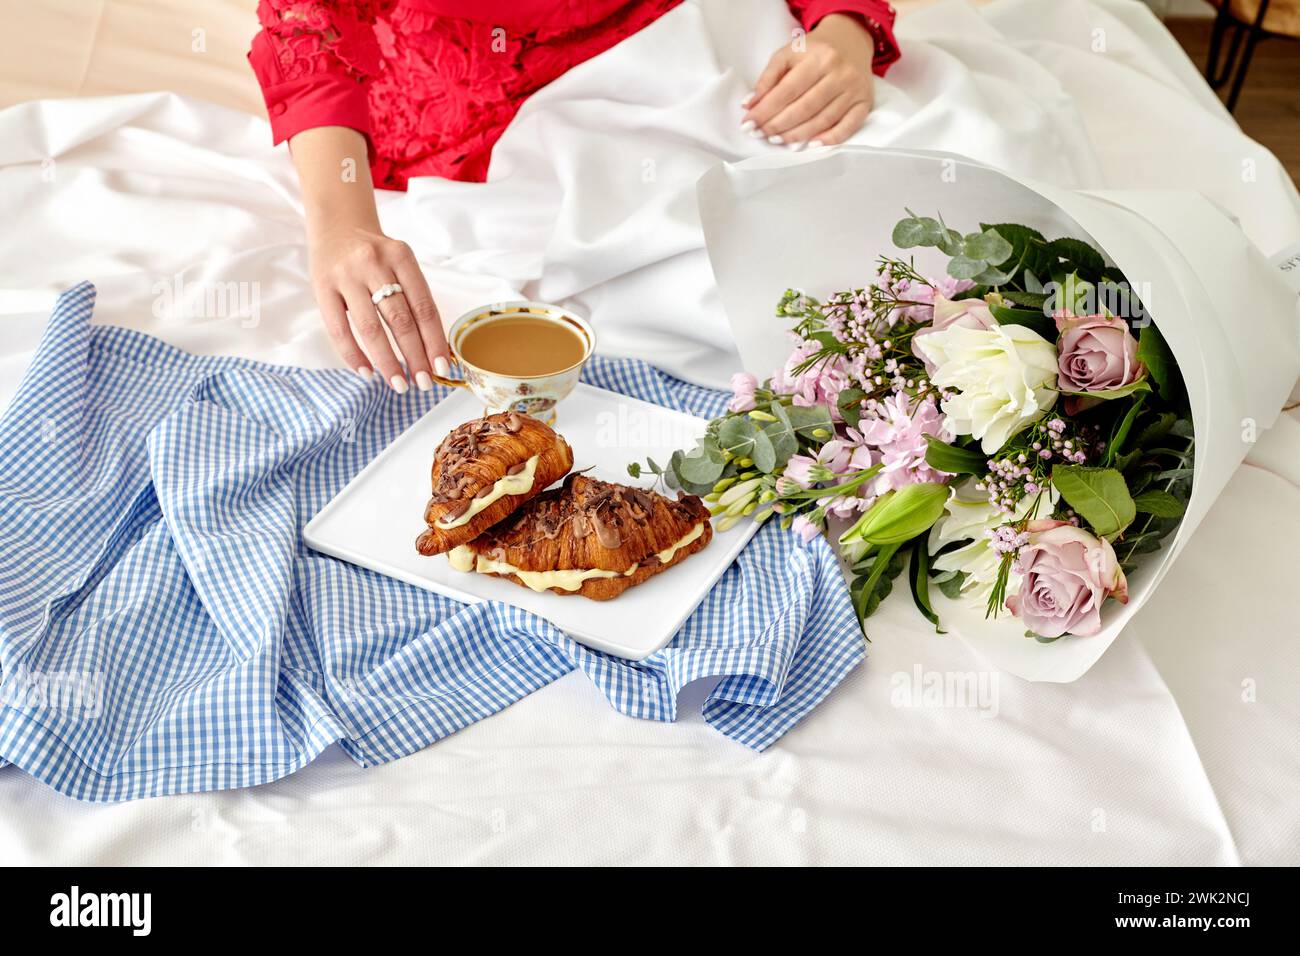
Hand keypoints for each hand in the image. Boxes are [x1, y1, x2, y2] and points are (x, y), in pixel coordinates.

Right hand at [308, 222, 450, 392]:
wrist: (336, 222)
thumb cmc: (376, 253)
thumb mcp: (400, 261)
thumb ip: (413, 295)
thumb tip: (432, 346)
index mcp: (401, 257)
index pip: (424, 307)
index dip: (434, 341)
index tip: (442, 367)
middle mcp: (374, 264)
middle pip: (400, 320)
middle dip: (415, 356)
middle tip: (424, 383)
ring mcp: (346, 276)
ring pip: (371, 328)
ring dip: (387, 362)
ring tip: (399, 384)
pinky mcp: (322, 287)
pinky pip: (339, 328)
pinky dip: (354, 354)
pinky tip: (366, 372)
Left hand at [742, 13, 875, 148]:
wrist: (850, 39)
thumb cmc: (815, 50)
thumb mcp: (788, 53)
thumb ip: (768, 77)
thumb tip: (749, 104)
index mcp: (819, 57)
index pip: (788, 90)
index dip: (766, 110)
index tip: (749, 124)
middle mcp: (840, 73)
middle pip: (805, 108)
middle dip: (778, 125)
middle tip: (761, 134)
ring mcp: (854, 89)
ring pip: (823, 120)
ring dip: (797, 135)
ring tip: (778, 140)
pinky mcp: (865, 102)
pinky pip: (849, 126)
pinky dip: (830, 139)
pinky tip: (812, 145)